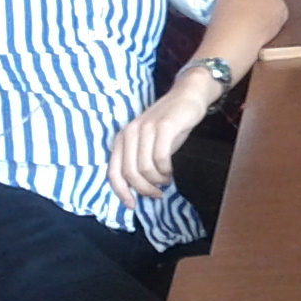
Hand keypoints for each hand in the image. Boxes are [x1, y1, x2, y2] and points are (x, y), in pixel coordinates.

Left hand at [106, 77, 217, 207]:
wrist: (187, 96)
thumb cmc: (168, 123)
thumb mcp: (148, 142)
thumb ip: (139, 160)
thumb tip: (138, 188)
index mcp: (122, 137)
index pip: (113, 171)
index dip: (121, 192)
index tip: (132, 205)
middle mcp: (130, 132)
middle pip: (130, 173)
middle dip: (144, 189)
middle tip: (157, 194)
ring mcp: (146, 128)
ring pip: (145, 168)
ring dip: (157, 180)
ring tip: (166, 180)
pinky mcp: (164, 126)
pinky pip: (161, 158)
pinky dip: (166, 170)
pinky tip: (170, 171)